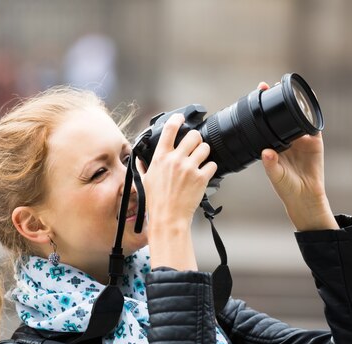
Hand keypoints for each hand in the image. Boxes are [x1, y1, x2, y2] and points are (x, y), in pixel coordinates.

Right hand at [139, 113, 216, 229]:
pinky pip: (212, 165)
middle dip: (196, 139)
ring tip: (200, 160)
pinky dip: (210, 168)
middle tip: (195, 145)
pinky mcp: (201, 178)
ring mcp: (189, 168)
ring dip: (204, 152)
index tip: (181, 118)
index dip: (177, 119)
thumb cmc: (156, 202)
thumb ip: (142, 167)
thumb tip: (139, 159)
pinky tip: (204, 173)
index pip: (170, 129)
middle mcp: (175, 160)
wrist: (168, 218)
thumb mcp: (144, 181)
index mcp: (160, 158)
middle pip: (194, 136)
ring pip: (205, 148)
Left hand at [257, 82, 337, 230]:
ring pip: (297, 116)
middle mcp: (286, 139)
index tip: (256, 94)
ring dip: (294, 102)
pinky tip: (308, 102)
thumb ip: (271, 164)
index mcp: (273, 144)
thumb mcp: (275, 175)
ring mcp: (301, 139)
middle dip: (276, 99)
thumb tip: (266, 152)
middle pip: (280, 114)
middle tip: (270, 86)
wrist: (305, 197)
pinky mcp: (314, 141)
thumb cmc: (286, 187)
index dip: (262, 108)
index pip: (266, 122)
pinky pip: (313, 124)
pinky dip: (311, 114)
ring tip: (288, 89)